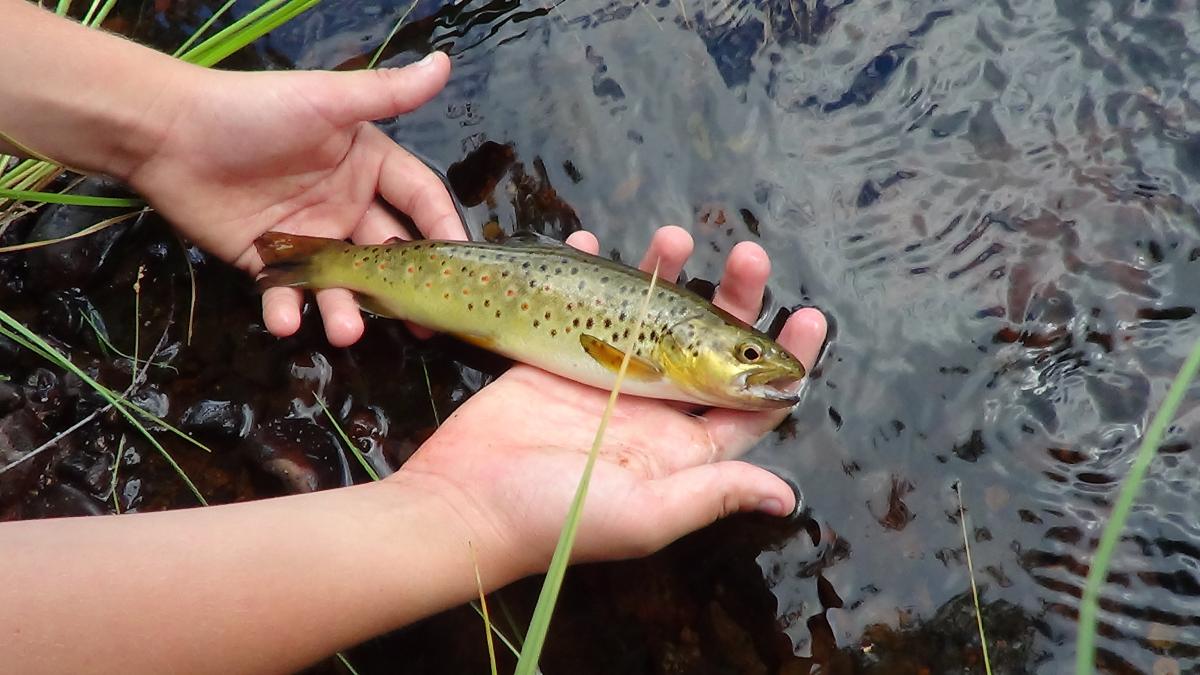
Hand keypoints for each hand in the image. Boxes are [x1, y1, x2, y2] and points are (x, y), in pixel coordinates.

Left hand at [125, 53, 463, 345]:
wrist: (168, 132)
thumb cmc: (253, 109)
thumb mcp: (327, 100)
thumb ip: (388, 93)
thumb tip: (444, 62)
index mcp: (367, 166)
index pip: (419, 201)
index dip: (442, 230)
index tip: (460, 266)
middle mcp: (345, 204)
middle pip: (387, 255)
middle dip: (403, 290)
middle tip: (423, 327)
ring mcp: (308, 236)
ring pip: (341, 283)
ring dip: (346, 310)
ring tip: (346, 332)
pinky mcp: (268, 261)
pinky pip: (287, 293)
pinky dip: (288, 311)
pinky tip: (287, 322)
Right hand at [394, 227, 827, 576]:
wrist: (464, 502)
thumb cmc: (557, 519)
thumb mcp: (646, 513)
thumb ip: (714, 493)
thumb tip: (788, 496)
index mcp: (680, 448)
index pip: (748, 403)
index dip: (781, 363)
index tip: (807, 316)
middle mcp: (650, 410)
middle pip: (707, 346)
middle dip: (733, 299)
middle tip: (748, 255)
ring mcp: (604, 379)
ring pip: (650, 315)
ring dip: (665, 274)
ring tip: (672, 238)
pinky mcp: (556, 357)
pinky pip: (582, 305)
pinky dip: (587, 270)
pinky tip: (593, 242)